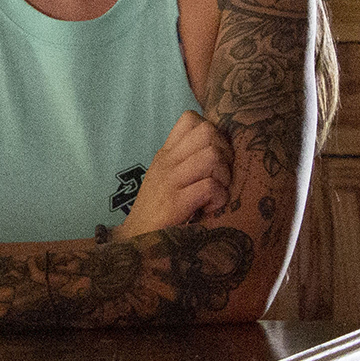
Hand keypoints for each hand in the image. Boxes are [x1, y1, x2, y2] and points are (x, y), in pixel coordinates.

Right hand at [112, 110, 232, 240]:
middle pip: (208, 132)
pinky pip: (210, 186)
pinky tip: (209, 208)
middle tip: (220, 176)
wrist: (134, 241)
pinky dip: (218, 198)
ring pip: (212, 156)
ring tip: (216, 192)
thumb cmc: (157, 210)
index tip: (214, 155)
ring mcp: (170, 181)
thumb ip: (184, 160)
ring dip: (223, 176)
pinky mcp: (175, 204)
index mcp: (166, 153)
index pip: (190, 119)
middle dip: (225, 153)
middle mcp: (167, 162)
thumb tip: (217, 147)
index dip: (212, 132)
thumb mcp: (165, 177)